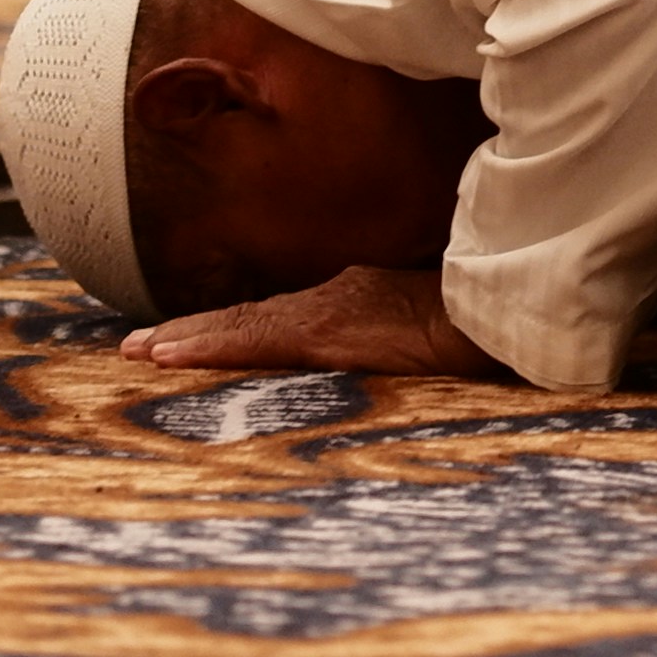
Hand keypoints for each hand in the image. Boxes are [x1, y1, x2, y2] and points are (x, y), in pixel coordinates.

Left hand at [121, 264, 490, 376]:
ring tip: (140, 353)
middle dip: (200, 332)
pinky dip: (211, 343)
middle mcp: (339, 297)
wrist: (516, 306)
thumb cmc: (494, 324)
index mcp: (363, 301)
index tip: (192, 340)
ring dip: (192, 338)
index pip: (288, 316)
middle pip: (256, 316)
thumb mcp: (447, 336)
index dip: (237, 329)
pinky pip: (258, 339)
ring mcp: (333, 311)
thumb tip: (410, 359)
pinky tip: (171, 352)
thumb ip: (419, 341)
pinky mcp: (332, 328)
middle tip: (141, 348)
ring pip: (246, 325)